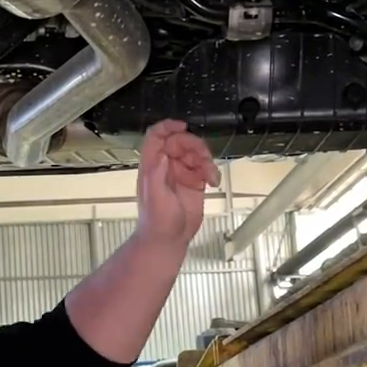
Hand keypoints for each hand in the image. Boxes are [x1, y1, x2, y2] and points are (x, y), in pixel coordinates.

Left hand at [136, 120, 218, 246]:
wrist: (169, 240)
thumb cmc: (157, 220)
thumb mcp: (154, 196)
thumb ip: (156, 174)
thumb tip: (162, 154)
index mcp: (152, 165)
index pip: (156, 137)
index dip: (167, 127)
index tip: (183, 126)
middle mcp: (166, 166)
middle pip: (180, 141)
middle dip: (194, 145)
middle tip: (203, 157)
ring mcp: (181, 173)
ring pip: (195, 153)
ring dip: (206, 159)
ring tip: (210, 175)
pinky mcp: (195, 182)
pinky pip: (205, 167)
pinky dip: (212, 171)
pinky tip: (214, 182)